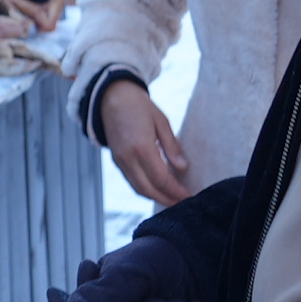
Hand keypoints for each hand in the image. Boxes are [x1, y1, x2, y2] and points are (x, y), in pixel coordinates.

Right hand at [99, 80, 192, 206]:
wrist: (111, 97)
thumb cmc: (139, 106)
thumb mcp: (161, 121)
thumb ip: (172, 146)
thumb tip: (183, 168)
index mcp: (142, 147)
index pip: (161, 178)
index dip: (176, 191)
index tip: (189, 197)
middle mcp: (128, 158)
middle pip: (149, 189)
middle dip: (167, 199)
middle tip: (183, 204)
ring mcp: (120, 161)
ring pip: (138, 189)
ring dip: (156, 197)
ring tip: (172, 200)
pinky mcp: (117, 160)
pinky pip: (131, 181)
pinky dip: (145, 190)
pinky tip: (157, 189)